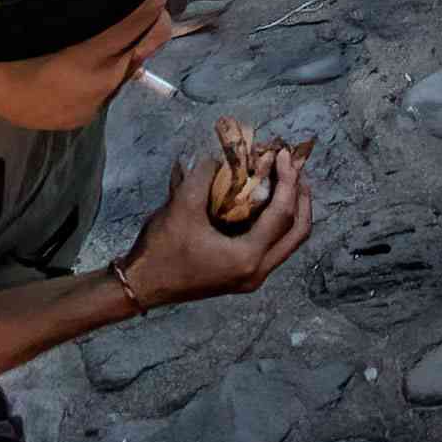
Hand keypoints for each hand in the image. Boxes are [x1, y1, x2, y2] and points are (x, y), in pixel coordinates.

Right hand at [117, 141, 314, 305]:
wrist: (141, 285)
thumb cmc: (162, 249)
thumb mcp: (182, 205)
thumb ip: (204, 175)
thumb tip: (221, 155)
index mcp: (248, 257)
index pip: (282, 214)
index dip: (287, 180)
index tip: (284, 155)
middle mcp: (257, 271)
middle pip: (298, 233)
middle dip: (301, 197)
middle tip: (295, 168)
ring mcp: (251, 277)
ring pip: (288, 242)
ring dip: (291, 210)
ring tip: (286, 180)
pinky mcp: (241, 275)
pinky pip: (272, 246)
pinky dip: (275, 222)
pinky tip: (264, 200)